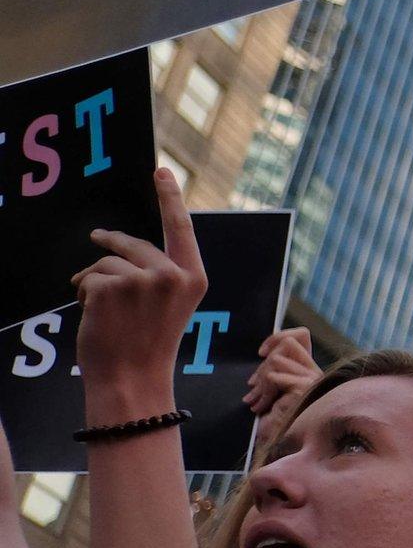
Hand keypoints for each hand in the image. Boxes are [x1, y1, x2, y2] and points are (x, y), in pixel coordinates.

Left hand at [72, 169, 205, 409]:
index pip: (180, 228)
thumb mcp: (168, 305)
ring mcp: (143, 280)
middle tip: (97, 238)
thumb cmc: (148, 345)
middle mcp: (173, 275)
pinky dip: (84, 293)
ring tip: (98, 307)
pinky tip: (93, 314)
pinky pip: (88, 277)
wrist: (132, 378)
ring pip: (106, 263)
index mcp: (194, 278)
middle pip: (133, 244)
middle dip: (110, 244)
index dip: (169, 197)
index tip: (161, 170)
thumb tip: (118, 244)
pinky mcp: (112, 287)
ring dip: (93, 280)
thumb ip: (160, 274)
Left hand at [246, 328, 320, 446]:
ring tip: (256, 400)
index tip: (260, 353)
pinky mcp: (305, 390)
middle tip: (252, 387)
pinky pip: (274, 377)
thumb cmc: (276, 425)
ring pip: (278, 359)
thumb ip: (275, 371)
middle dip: (263, 365)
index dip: (278, 337)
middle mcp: (317, 373)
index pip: (301, 336)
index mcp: (311, 371)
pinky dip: (263, 392)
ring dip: (261, 381)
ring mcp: (313, 381)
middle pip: (287, 344)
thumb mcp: (274, 391)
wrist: (282, 450)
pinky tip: (261, 408)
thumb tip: (265, 352)